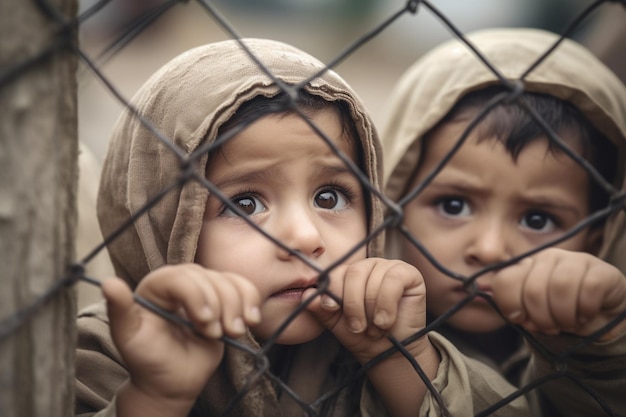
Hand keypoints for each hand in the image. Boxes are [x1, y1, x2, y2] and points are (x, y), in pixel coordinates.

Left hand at [101, 264, 260, 414]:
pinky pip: (244, 287)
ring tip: (232, 332)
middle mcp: (181, 281)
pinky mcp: (224, 298)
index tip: (204, 323)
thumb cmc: (147, 360)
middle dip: (217, 307)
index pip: (181, 277)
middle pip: (209, 278)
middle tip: (213, 334)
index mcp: (156, 285)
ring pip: (229, 282)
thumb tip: (109, 284)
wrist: (171, 381)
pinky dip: (251, 302)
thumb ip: (120, 310)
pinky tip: (250, 320)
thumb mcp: (129, 337)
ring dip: (236, 308)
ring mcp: (205, 289)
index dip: (197, 296)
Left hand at [304, 257, 428, 363]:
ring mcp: (390, 267)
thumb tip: (306, 294)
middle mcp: (369, 265)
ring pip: (373, 279)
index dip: (332, 290)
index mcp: (350, 272)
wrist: (390, 352)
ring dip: (372, 311)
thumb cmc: (363, 335)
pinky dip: (387, 304)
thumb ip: (320, 308)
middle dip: (352, 305)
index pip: (336, 271)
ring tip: (375, 329)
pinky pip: (393, 280)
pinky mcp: (409, 273)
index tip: (331, 309)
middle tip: (357, 328)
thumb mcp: (336, 322)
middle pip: (354, 273)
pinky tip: (385, 321)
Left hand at [493, 248, 625, 340]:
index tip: (520, 319)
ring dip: (564, 316)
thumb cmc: (560, 313)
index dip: (509, 305)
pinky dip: (586, 310)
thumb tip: (512, 314)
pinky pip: (589, 288)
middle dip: (540, 318)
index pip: (504, 279)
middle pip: (533, 289)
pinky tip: (586, 315)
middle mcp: (548, 258)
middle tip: (551, 328)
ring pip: (561, 286)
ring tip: (568, 324)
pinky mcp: (602, 269)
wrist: (600, 318)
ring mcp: (576, 260)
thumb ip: (516, 310)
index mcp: (525, 266)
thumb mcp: (533, 314)